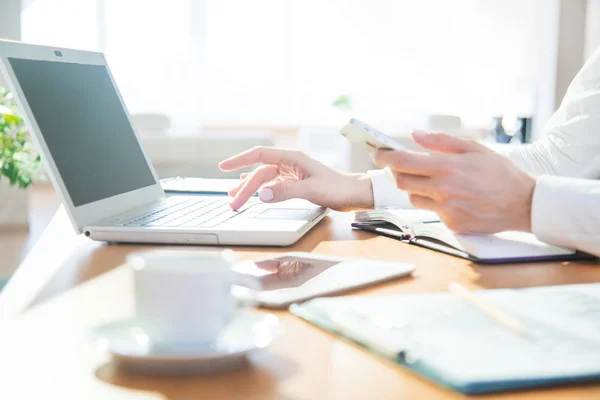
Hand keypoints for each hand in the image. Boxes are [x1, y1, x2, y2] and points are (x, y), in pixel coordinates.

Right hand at [219, 146, 373, 210]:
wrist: (354, 194)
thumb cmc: (337, 188)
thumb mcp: (311, 190)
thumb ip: (286, 192)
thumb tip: (262, 194)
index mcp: (292, 158)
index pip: (259, 155)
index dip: (240, 160)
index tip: (223, 166)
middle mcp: (289, 163)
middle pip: (259, 173)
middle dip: (244, 187)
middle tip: (232, 203)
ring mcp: (291, 173)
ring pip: (264, 180)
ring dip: (249, 189)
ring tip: (234, 200)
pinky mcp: (294, 183)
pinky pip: (272, 185)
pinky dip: (260, 190)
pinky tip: (252, 193)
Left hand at [374, 132, 536, 233]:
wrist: (523, 204)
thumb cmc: (500, 173)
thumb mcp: (474, 148)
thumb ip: (441, 141)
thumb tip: (416, 135)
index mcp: (447, 167)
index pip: (403, 162)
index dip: (385, 157)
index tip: (378, 154)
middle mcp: (442, 190)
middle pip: (401, 182)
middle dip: (395, 172)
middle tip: (398, 165)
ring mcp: (445, 210)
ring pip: (413, 198)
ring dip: (415, 188)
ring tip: (432, 180)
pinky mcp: (450, 224)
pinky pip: (431, 211)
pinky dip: (433, 203)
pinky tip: (451, 197)